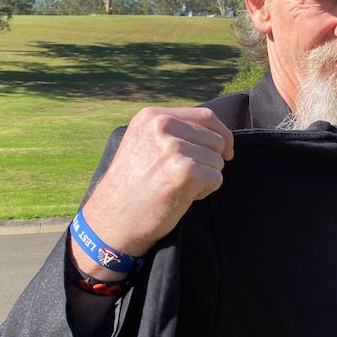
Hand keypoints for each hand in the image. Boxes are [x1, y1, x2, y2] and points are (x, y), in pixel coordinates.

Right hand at [74, 107, 233, 276]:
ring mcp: (174, 147)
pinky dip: (205, 191)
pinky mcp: (185, 170)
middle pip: (216, 138)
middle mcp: (163, 126)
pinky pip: (216, 178)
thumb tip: (215, 131)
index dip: (221, 135)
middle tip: (185, 178)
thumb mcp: (145, 144)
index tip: (224, 151)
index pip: (205, 116)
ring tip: (178, 187)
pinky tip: (182, 197)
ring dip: (206, 178)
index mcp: (153, 116)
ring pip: (218, 160)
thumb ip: (173, 132)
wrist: (113, 220)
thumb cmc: (132, 187)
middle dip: (210, 160)